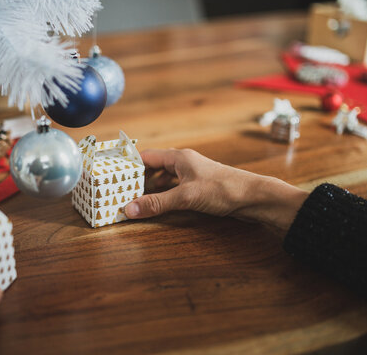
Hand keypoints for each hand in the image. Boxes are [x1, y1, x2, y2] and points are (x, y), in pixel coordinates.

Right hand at [125, 149, 307, 232]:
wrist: (254, 198)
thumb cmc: (224, 189)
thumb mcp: (186, 197)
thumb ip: (157, 203)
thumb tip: (129, 209)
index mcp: (179, 157)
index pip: (146, 157)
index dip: (128, 164)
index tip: (112, 173)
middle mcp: (183, 164)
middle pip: (153, 169)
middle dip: (136, 180)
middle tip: (118, 191)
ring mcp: (191, 176)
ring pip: (163, 180)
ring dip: (149, 190)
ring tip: (132, 200)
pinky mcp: (198, 189)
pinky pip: (173, 190)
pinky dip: (162, 196)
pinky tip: (155, 205)